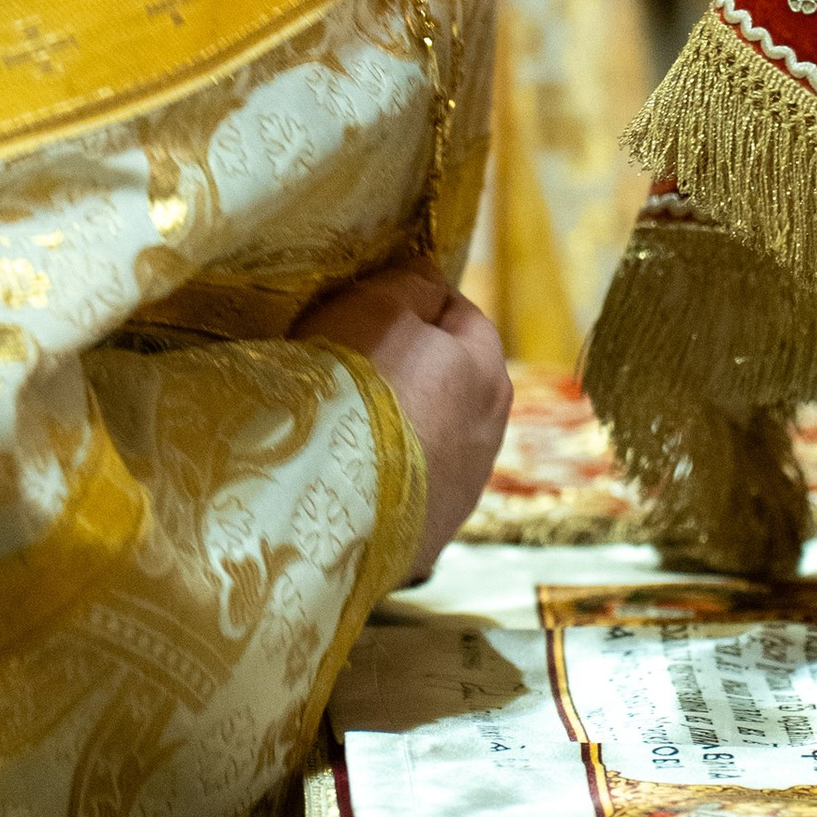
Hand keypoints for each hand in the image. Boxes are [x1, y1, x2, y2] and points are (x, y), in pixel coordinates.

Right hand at [297, 263, 511, 576]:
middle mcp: (490, 434)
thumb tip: (428, 276)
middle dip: (414, 371)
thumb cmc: (354, 386)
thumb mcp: (376, 305)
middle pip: (453, 384)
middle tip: (352, 365)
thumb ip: (410, 284)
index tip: (372, 305)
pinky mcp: (427, 541)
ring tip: (343, 428)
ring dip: (401, 431)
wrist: (326, 503)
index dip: (417, 304)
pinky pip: (406, 494)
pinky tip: (344, 478)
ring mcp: (460, 495)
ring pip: (433, 443)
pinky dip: (385, 480)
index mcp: (488, 370)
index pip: (461, 315)